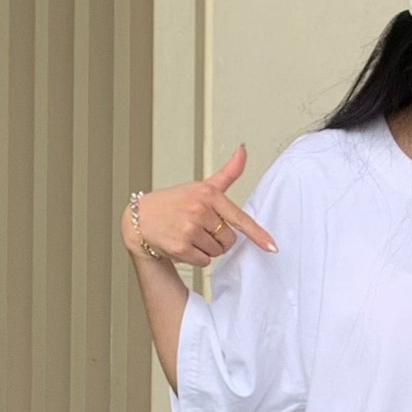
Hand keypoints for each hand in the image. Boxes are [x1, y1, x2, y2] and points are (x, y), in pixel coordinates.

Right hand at [124, 147, 277, 265]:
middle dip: (220, 239)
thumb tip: (243, 150)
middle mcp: (199, 210)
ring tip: (190, 234)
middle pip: (229, 240)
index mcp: (208, 194)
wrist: (140, 218)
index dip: (257, 234)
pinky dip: (196, 258)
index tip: (271, 246)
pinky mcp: (180, 247)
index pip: (239, 217)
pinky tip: (183, 244)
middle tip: (201, 228)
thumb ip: (228, 172)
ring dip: (207, 248)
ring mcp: (189, 229)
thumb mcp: (202, 185)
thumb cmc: (175, 202)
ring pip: (217, 252)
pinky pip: (204, 261)